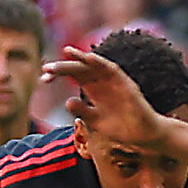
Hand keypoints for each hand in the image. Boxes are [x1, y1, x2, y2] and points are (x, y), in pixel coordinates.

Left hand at [46, 45, 166, 151]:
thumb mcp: (96, 122)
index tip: (43, 78)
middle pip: (79, 68)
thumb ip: (82, 111)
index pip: (72, 76)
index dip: (57, 75)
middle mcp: (101, 82)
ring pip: (94, 64)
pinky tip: (89, 58)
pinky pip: (111, 69)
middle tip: (46, 68)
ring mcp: (113, 81)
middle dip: (63, 67)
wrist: (144, 136)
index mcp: (92, 89)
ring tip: (66, 52)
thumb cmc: (121, 128)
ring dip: (81, 58)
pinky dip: (100, 62)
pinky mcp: (125, 83)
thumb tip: (68, 101)